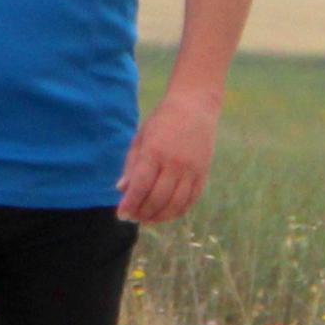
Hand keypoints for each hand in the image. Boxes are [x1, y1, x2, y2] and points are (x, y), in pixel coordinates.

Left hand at [117, 86, 221, 225]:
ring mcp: (192, 169)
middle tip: (133, 217)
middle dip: (142, 213)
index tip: (121, 214)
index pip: (141, 186)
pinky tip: (166, 213)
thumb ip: (131, 165)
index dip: (130, 204)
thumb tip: (121, 190)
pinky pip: (191, 200)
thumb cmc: (162, 121)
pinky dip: (178, 211)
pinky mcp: (203, 173)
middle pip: (157, 199)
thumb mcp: (142, 138)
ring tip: (147, 218)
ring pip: (175, 204)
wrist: (195, 106)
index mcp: (155, 152)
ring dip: (159, 216)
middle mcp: (175, 163)